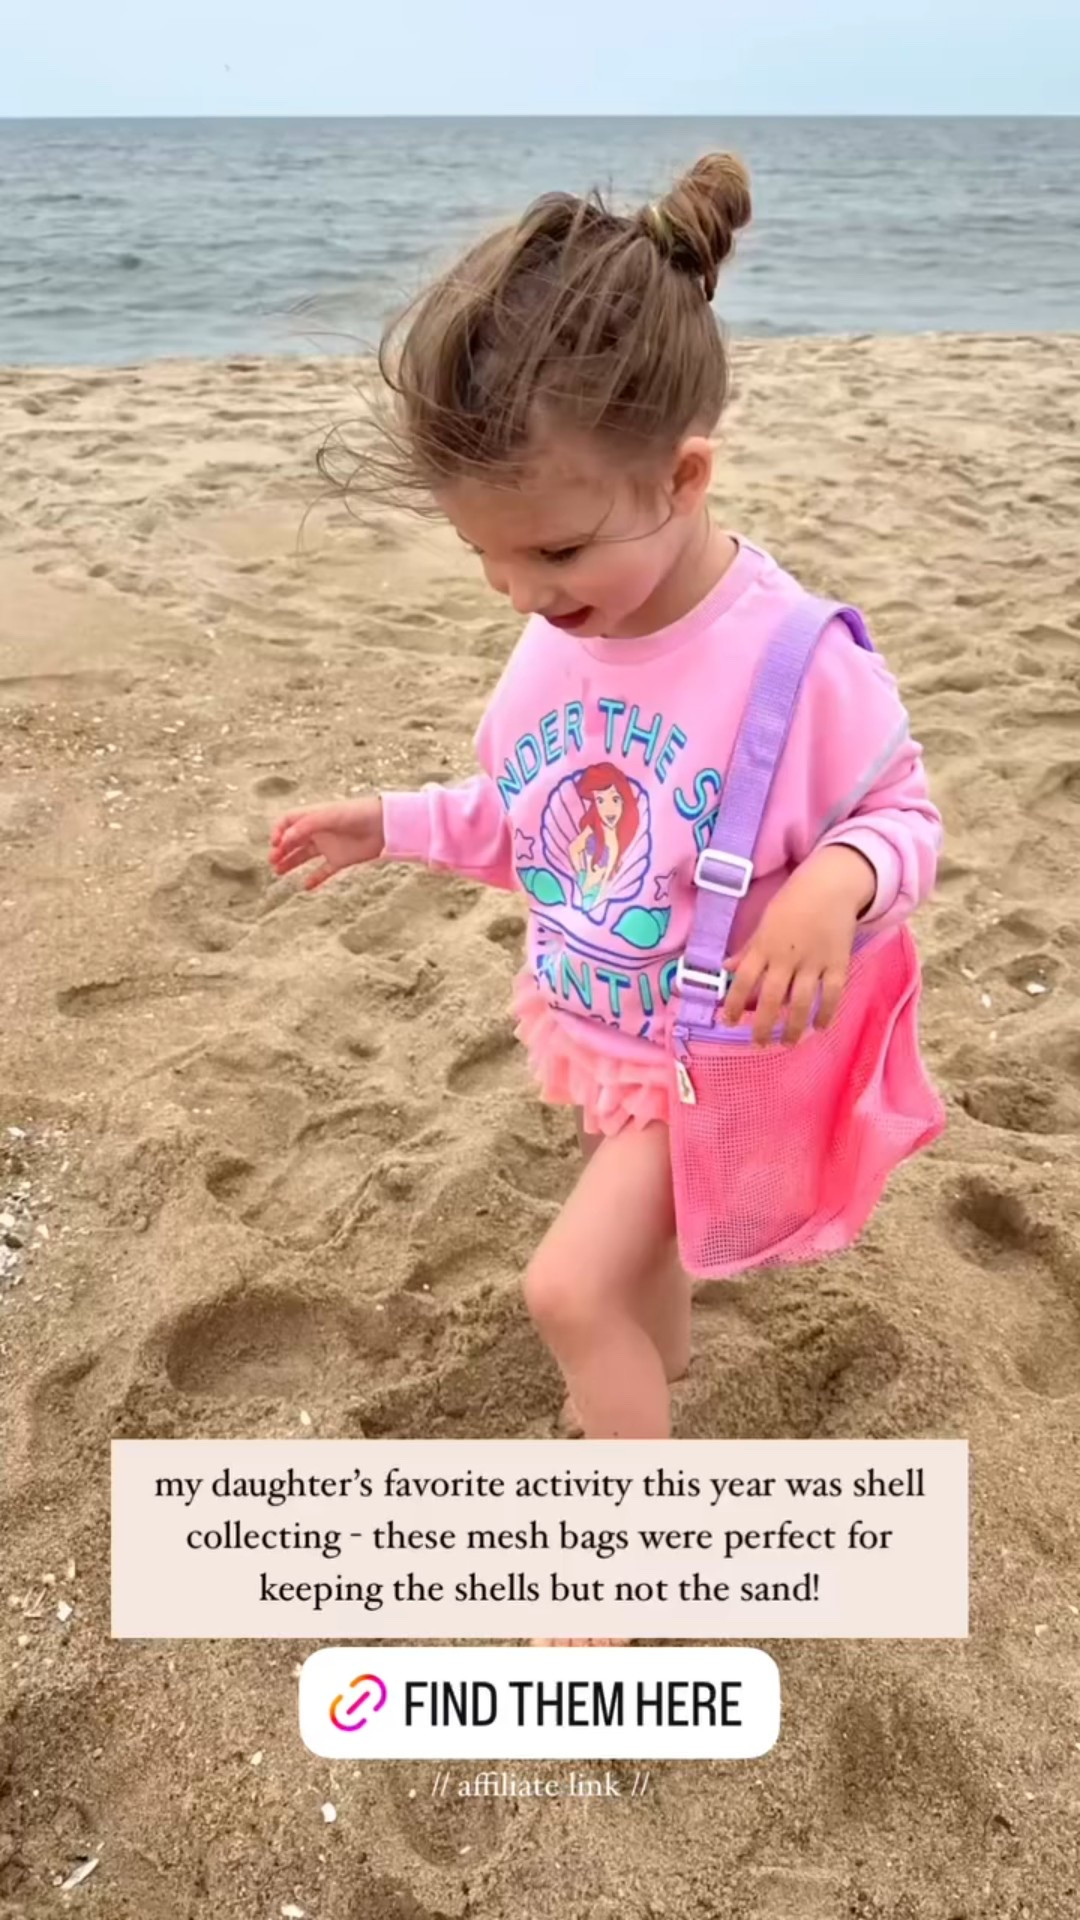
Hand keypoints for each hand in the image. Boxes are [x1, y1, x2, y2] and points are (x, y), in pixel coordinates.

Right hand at [269, 797, 384, 890]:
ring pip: (304, 856)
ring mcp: (329, 846)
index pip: (289, 822)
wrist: (384, 826)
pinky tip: (305, 887)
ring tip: (278, 872)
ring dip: (290, 863)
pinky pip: (323, 872)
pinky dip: (315, 879)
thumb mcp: (328, 816)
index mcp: (314, 817)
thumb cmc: (357, 814)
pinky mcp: (340, 860)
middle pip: (293, 841)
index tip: (275, 843)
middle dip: (281, 850)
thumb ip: (305, 826)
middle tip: (272, 860)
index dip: (279, 831)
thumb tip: (284, 840)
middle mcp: (319, 831)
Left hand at [721, 846, 875, 1046]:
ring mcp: (814, 961)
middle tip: (758, 1043)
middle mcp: (787, 956)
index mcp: (764, 945)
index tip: (728, 1022)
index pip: (744, 979)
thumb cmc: (792, 901)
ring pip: (802, 1001)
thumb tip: (726, 969)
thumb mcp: (764, 922)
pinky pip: (832, 994)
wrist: (831, 884)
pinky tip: (819, 1027)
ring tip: (786, 1042)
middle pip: (772, 997)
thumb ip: (748, 948)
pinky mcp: (838, 963)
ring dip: (793, 1026)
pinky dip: (826, 1013)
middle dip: (763, 1025)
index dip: (734, 1003)